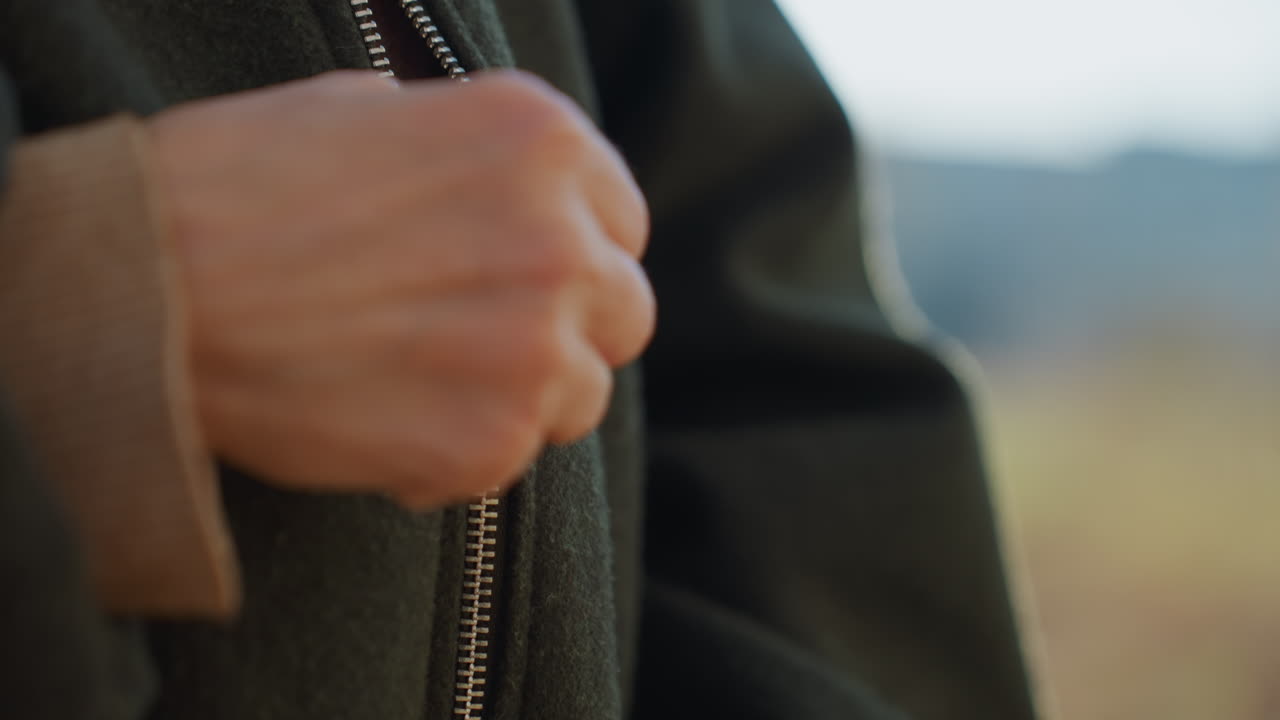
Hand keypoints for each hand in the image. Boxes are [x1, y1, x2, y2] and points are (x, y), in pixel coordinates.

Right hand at [148, 70, 652, 508]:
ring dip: (520, 397)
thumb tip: (498, 188)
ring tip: (421, 384)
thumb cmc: (233, 188)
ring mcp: (535, 347)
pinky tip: (383, 422)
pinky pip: (513, 461)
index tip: (532, 276)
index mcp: (541, 140)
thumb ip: (465, 153)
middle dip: (566, 328)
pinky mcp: (491, 442)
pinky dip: (457, 455)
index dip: (576, 252)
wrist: (146, 291)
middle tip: (482, 339)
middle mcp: (562, 239)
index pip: (622, 221)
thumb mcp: (366, 111)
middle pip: (623, 311)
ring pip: (581, 395)